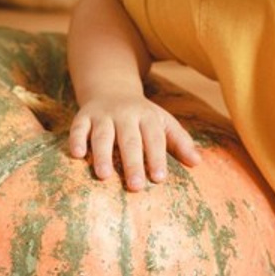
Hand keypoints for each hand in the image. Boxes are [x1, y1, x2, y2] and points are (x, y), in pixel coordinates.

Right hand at [67, 93, 199, 190]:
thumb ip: (180, 142)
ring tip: (104, 176)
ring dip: (103, 154)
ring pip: (102, 135)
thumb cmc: (142, 116)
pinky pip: (78, 127)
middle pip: (129, 140)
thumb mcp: (164, 123)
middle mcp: (125, 114)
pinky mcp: (83, 116)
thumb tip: (197, 163)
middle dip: (132, 163)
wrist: (111, 88)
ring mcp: (103, 115)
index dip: (156, 158)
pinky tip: (76, 155)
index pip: (154, 138)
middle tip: (135, 187)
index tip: (159, 178)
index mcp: (148, 117)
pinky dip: (76, 139)